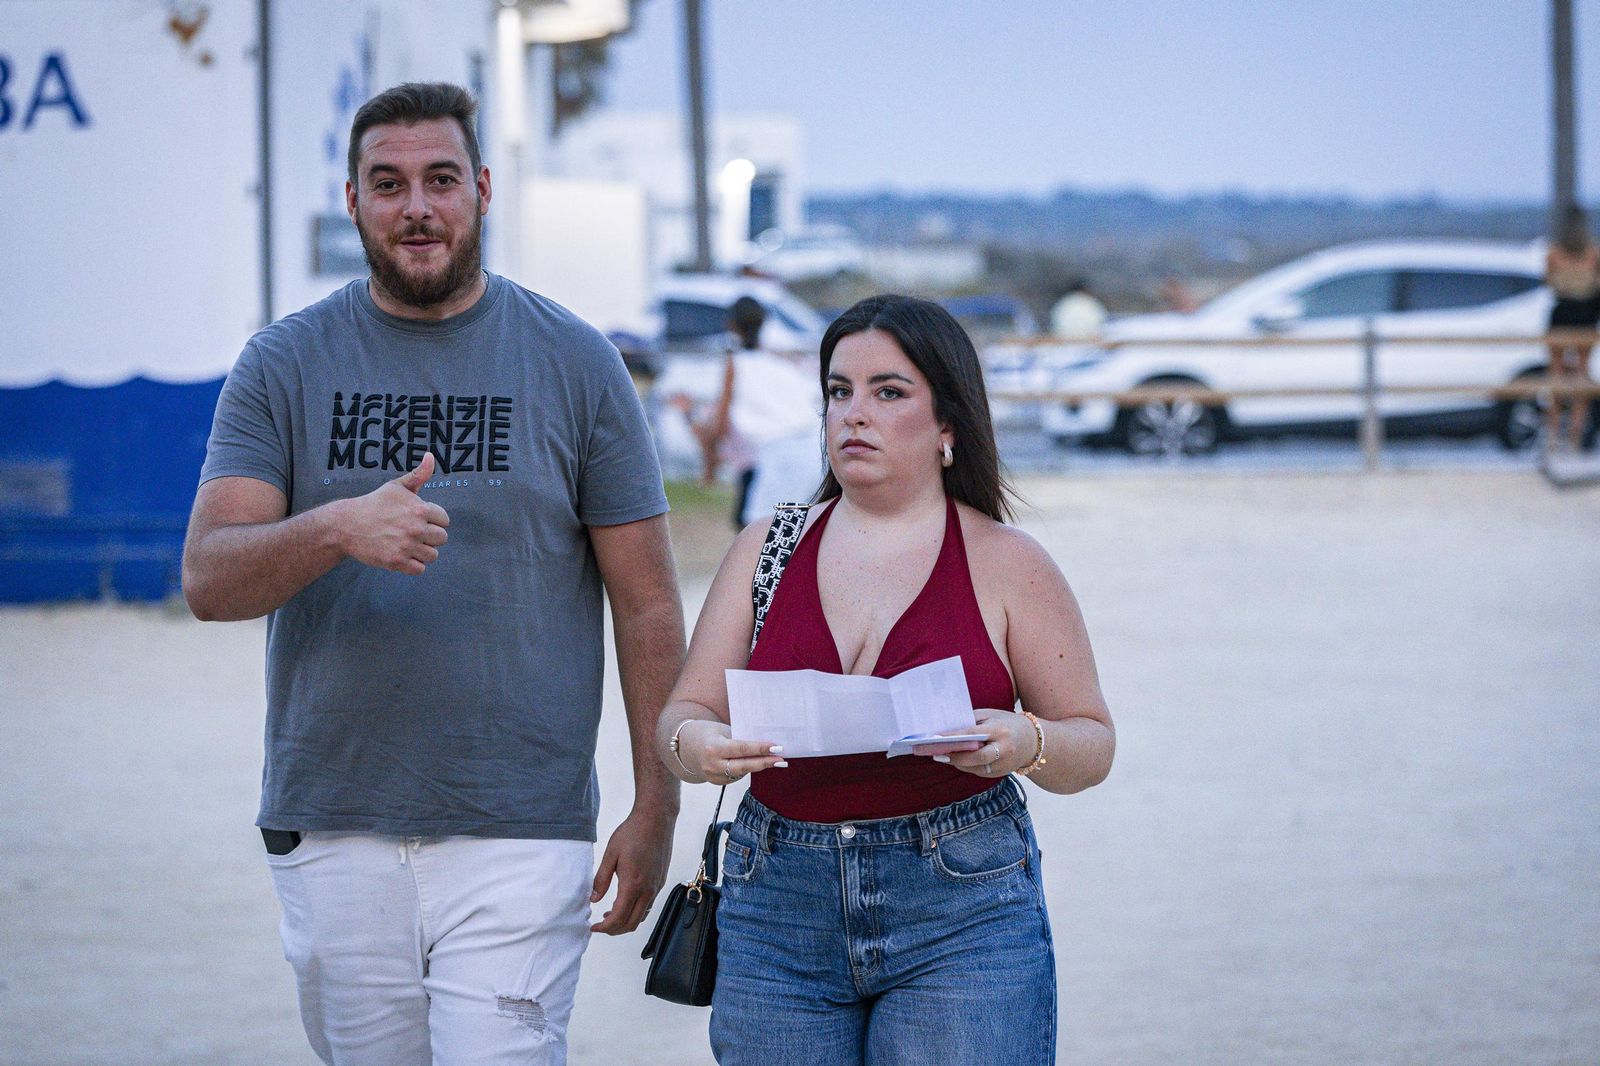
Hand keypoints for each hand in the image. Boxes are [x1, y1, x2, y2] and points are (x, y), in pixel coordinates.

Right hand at [336, 453, 450, 573]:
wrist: (347, 525)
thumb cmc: (375, 504)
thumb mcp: (397, 486)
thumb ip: (419, 475)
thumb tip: (431, 456)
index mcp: (420, 509)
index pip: (444, 521)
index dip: (433, 520)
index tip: (418, 519)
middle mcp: (416, 528)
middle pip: (441, 539)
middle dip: (429, 536)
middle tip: (412, 533)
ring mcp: (406, 546)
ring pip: (432, 555)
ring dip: (422, 551)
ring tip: (406, 543)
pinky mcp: (397, 562)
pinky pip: (420, 569)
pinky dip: (412, 565)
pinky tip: (402, 554)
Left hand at [590, 803, 675, 934]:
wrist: (656, 819)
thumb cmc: (632, 833)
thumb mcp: (611, 854)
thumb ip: (601, 879)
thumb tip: (593, 899)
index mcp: (633, 884)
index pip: (618, 918)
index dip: (605, 928)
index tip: (594, 927)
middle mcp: (647, 890)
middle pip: (632, 924)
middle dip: (615, 930)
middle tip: (601, 925)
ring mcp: (656, 887)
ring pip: (642, 916)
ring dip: (626, 921)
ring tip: (610, 914)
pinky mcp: (660, 881)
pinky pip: (649, 905)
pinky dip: (636, 911)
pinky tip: (625, 901)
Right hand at [679, 719, 786, 782]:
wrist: (686, 747)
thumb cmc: (707, 733)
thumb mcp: (722, 731)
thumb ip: (739, 739)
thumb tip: (763, 745)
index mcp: (713, 748)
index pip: (741, 749)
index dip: (760, 749)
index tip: (777, 747)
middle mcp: (713, 765)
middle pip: (744, 766)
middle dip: (765, 763)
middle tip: (782, 760)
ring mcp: (714, 777)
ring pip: (742, 772)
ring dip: (759, 766)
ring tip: (776, 761)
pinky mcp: (717, 783)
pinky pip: (737, 776)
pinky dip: (748, 770)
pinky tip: (758, 764)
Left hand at [935, 708, 1036, 778]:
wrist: (1032, 740)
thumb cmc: (1006, 723)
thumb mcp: (991, 715)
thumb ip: (972, 721)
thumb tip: (949, 728)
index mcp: (1001, 730)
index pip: (974, 734)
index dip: (954, 737)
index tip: (937, 737)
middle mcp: (1005, 749)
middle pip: (977, 757)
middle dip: (956, 757)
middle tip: (937, 754)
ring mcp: (1005, 763)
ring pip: (977, 767)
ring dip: (959, 763)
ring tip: (942, 757)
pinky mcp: (1003, 773)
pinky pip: (981, 772)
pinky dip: (968, 767)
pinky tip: (957, 761)